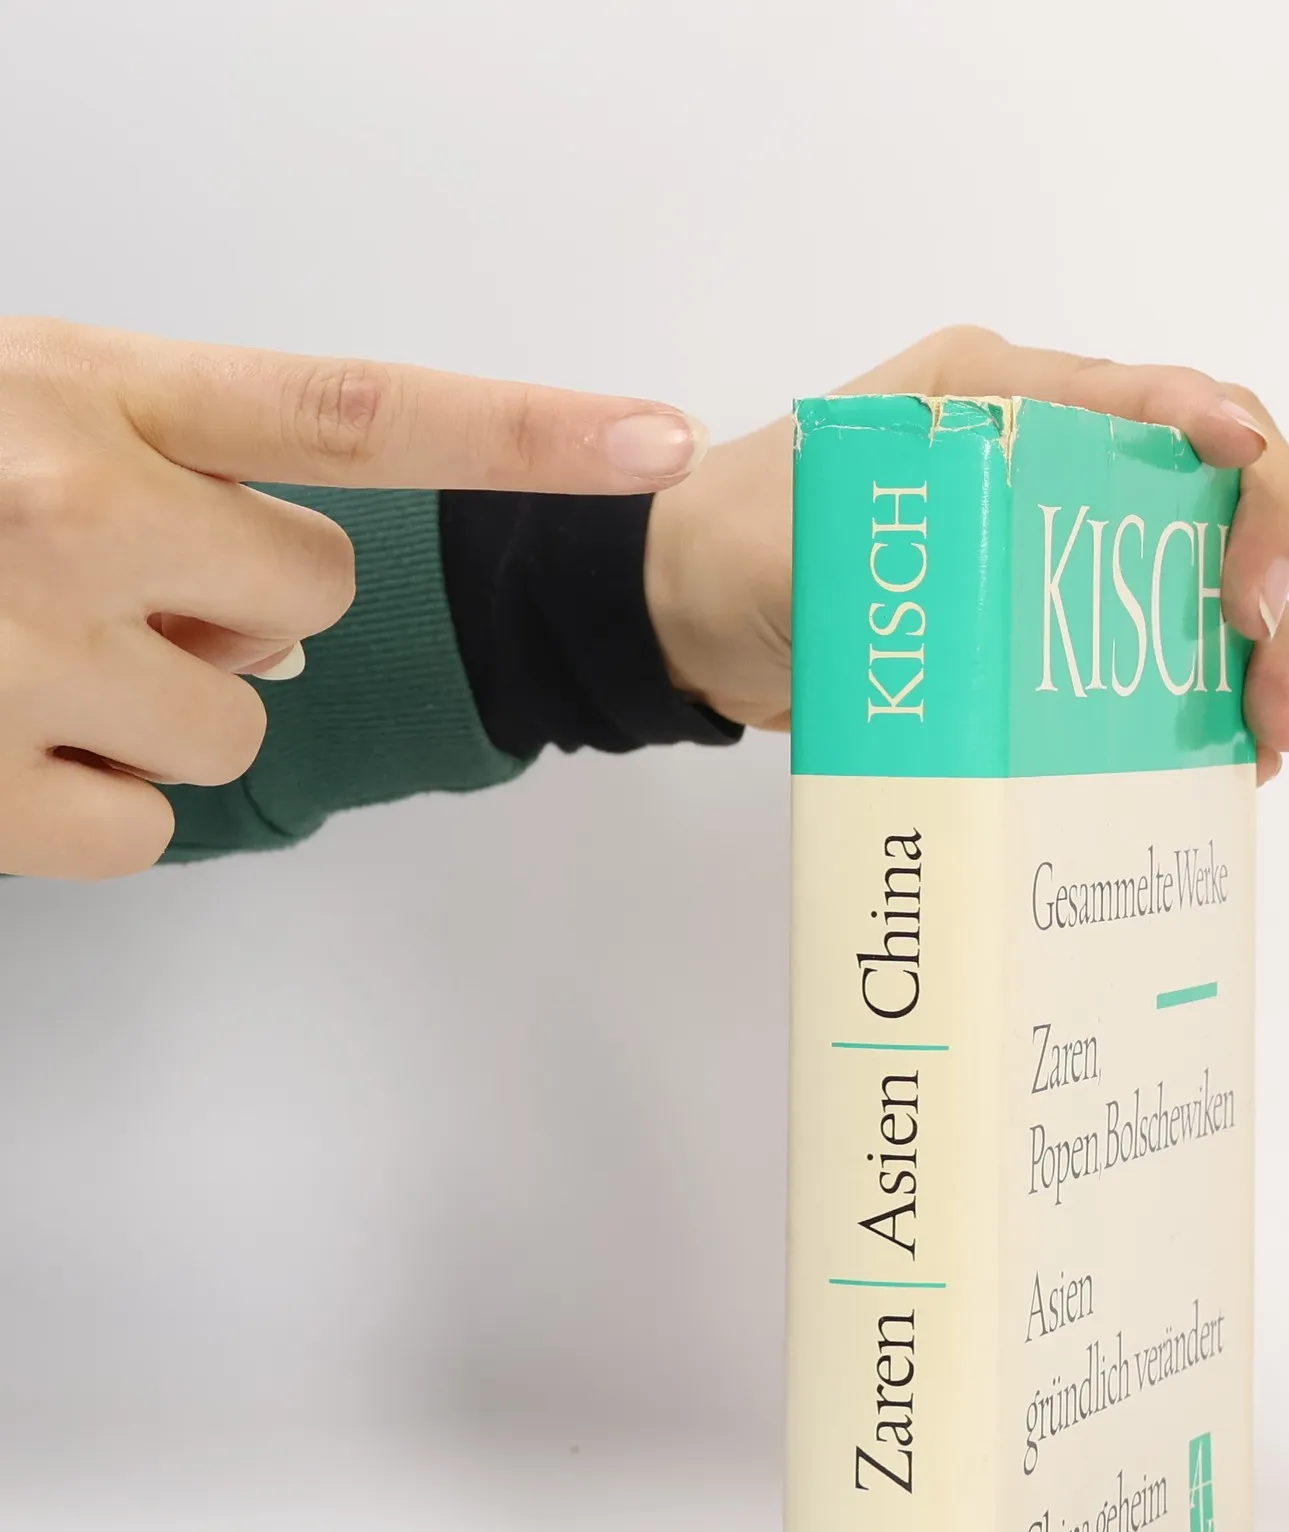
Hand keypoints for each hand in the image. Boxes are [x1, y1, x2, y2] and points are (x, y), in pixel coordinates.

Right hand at [0, 316, 705, 879]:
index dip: (525, 427)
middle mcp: (68, 503)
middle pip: (308, 598)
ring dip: (159, 708)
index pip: (350, 405)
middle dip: (236, 607)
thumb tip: (276, 609)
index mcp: (82, 388)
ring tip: (22, 660)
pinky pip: (146, 825)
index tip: (661, 435)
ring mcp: (23, 649)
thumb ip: (158, 470)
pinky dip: (89, 802)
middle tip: (104, 588)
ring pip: (239, 727)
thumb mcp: (4, 411)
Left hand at [645, 325, 1288, 779]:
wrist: (686, 613)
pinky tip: (1231, 754)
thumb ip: (889, 550)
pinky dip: (1199, 692)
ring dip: (1252, 653)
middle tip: (1275, 688)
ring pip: (1196, 574)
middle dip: (1266, 580)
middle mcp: (1048, 456)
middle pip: (1209, 493)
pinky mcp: (1045, 619)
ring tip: (1275, 738)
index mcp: (999, 399)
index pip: (1151, 400)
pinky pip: (1151, 641)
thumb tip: (979, 609)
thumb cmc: (735, 544)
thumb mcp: (802, 537)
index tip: (1258, 553)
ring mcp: (1055, 539)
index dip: (1234, 454)